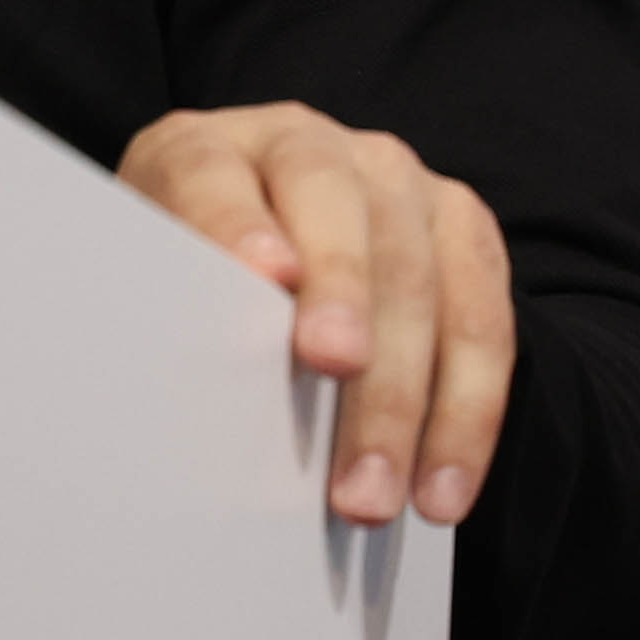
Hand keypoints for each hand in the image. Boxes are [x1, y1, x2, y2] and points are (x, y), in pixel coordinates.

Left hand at [118, 102, 513, 527]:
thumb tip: (192, 390)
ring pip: (423, 280)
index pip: (214, 177)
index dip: (238, 225)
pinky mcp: (462, 225)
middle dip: (349, 325)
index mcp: (205, 148)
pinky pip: (485, 323)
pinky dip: (468, 414)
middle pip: (338, 221)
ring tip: (381, 496)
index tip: (266, 279)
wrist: (260, 244)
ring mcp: (395, 178)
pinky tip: (442, 489)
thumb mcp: (154, 280)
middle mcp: (306, 143)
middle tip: (338, 414)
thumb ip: (172, 306)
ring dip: (410, 404)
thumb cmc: (191, 281)